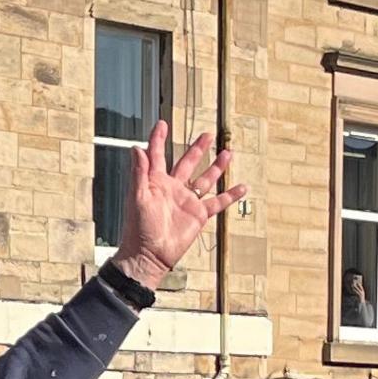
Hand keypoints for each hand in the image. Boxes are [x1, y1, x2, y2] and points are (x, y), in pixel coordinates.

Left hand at [110, 122, 245, 291]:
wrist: (150, 255)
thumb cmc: (138, 228)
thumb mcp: (137, 197)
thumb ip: (138, 172)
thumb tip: (136, 148)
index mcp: (155, 181)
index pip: (157, 154)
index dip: (158, 138)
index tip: (162, 123)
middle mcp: (173, 188)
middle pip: (187, 162)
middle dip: (197, 148)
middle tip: (207, 135)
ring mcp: (187, 201)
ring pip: (205, 179)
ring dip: (217, 167)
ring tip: (228, 153)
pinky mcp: (199, 215)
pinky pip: (218, 202)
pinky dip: (230, 195)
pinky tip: (242, 187)